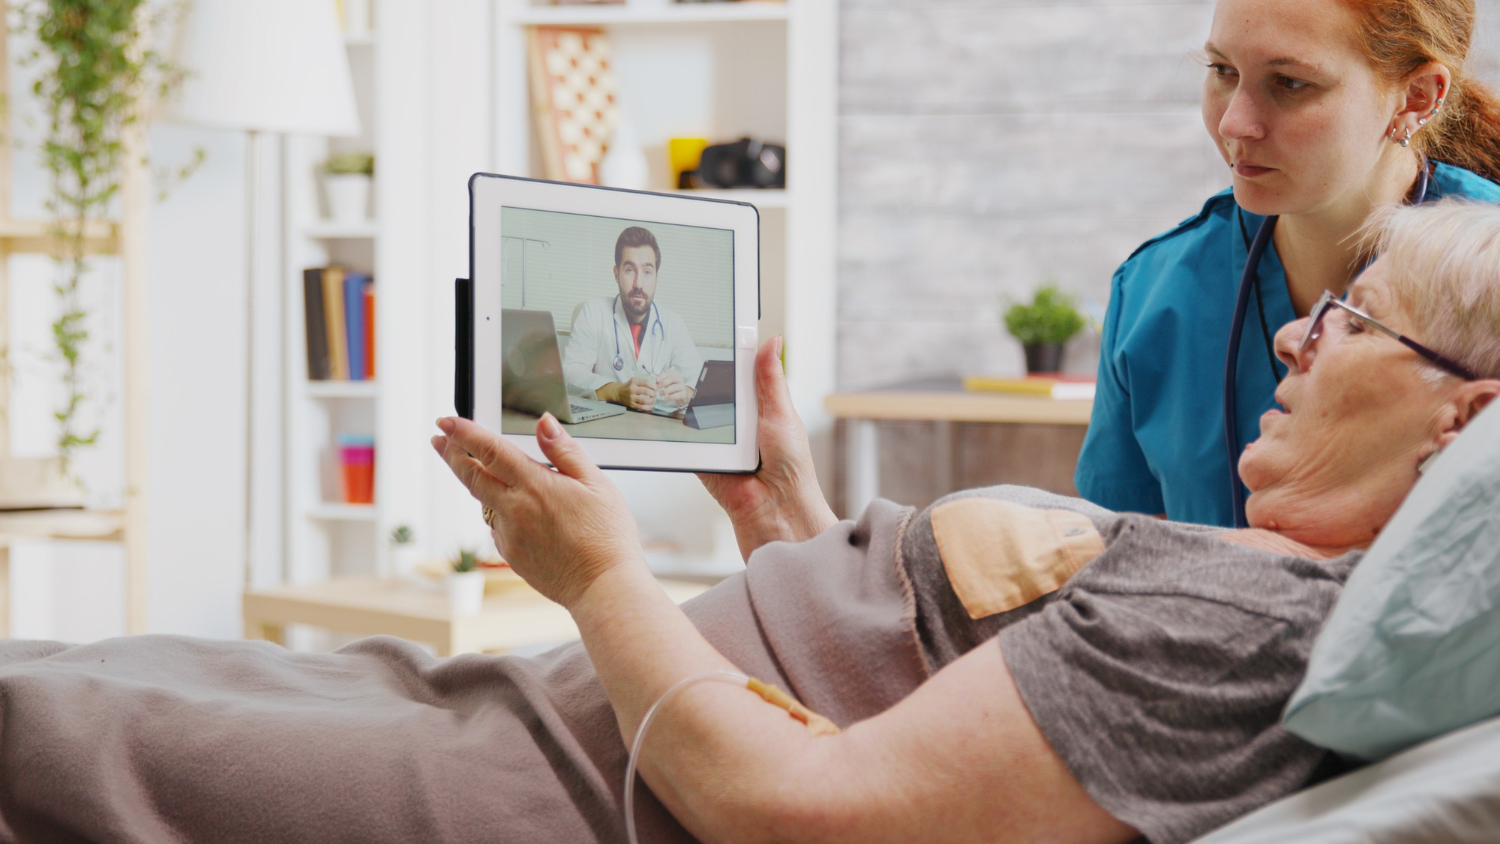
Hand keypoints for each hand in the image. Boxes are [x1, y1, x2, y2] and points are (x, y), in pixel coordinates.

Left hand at [432, 414, 644, 608]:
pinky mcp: (511, 554)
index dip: (464, 432)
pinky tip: (516, 511)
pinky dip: (498, 512)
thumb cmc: (607, 536)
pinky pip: (497, 526)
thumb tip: (544, 423)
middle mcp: (514, 510)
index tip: (446, 421)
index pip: (490, 451)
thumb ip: (565, 451)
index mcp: (535, 486)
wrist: (603, 587)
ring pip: (483, 501)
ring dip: (477, 481)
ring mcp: (509, 534)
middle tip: (439, 438)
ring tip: (479, 468)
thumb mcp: (596, 483)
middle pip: (471, 475)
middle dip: (451, 453)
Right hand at [600, 377, 657, 410]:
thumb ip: (645, 382)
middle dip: (653, 393)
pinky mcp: (631, 404)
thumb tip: (656, 386)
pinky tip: (650, 407)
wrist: (618, 392)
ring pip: (643, 400)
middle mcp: (632, 389)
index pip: (646, 382)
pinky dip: (647, 407)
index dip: (653, 386)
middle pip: (645, 391)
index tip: (656, 388)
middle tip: (655, 395)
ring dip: (651, 400)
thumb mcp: (636, 380)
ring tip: (653, 400)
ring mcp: (631, 397)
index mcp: (634, 381)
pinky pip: (640, 407)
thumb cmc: (630, 386)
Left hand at [656, 368, 690, 405]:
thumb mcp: (666, 382)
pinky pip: (677, 395)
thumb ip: (661, 381)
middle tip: (658, 387)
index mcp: (675, 374)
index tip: (657, 381)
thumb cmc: (672, 386)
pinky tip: (666, 398)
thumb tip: (656, 382)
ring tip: (661, 394)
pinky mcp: (684, 394)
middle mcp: (680, 379)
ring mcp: (682, 386)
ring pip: (674, 387)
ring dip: (666, 391)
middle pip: (672, 379)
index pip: (669, 373)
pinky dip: (670, 397)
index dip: (662, 376)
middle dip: (664, 383)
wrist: (681, 394)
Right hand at [697, 336, 836, 560]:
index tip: (719, 332)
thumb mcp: (781, 413)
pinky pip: (688, 440)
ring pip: (699, 412)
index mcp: (762, 410)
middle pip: (717, 390)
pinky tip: (677, 416)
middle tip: (692, 358)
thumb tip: (771, 340)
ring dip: (695, 405)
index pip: (742, 376)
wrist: (777, 510)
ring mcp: (720, 442)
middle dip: (708, 379)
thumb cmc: (792, 467)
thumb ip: (770, 379)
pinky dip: (684, 432)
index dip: (732, 357)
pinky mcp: (703, 460)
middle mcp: (740, 425)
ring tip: (681, 386)